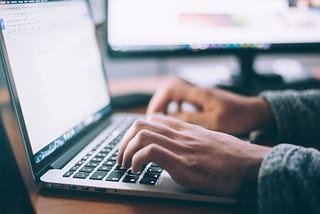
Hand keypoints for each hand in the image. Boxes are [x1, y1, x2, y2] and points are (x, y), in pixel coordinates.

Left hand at [117, 114, 269, 195]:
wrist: (253, 165)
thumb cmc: (234, 157)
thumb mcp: (210, 142)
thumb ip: (192, 141)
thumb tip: (180, 148)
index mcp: (187, 129)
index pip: (153, 119)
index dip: (136, 131)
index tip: (132, 145)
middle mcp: (181, 134)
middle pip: (141, 124)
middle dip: (124, 141)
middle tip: (121, 157)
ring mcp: (181, 147)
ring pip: (141, 135)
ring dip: (125, 151)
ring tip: (125, 165)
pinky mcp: (183, 163)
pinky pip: (150, 152)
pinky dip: (137, 160)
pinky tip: (137, 171)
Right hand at [147, 77, 273, 134]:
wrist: (255, 112)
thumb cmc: (238, 116)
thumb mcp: (214, 122)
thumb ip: (190, 119)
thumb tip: (168, 119)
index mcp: (198, 93)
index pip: (169, 90)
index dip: (158, 103)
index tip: (153, 118)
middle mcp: (197, 91)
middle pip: (168, 91)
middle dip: (158, 105)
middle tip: (153, 121)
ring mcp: (200, 96)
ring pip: (175, 96)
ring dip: (166, 107)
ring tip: (162, 121)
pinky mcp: (203, 101)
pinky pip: (183, 101)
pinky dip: (176, 109)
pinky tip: (177, 119)